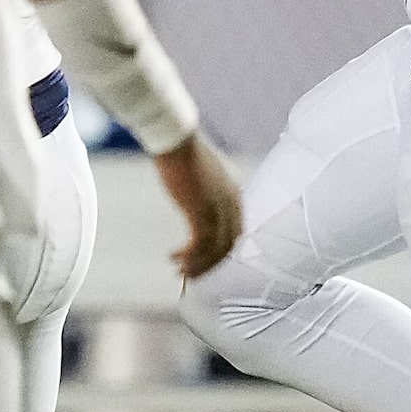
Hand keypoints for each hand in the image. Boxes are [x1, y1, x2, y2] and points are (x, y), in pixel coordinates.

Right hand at [150, 131, 242, 277]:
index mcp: (234, 195)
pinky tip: (175, 258)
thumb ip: (204, 189)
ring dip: (198, 264)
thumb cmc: (182, 151)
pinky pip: (201, 245)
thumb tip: (193, 197)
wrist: (175, 138)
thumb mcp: (201, 174)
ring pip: (216, 250)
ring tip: (180, 271)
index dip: (219, 251)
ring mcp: (219, 209)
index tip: (200, 259)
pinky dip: (189, 257)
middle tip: (190, 274)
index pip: (235, 232)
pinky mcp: (202, 212)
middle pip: (228, 245)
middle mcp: (232, 204)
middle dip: (209, 264)